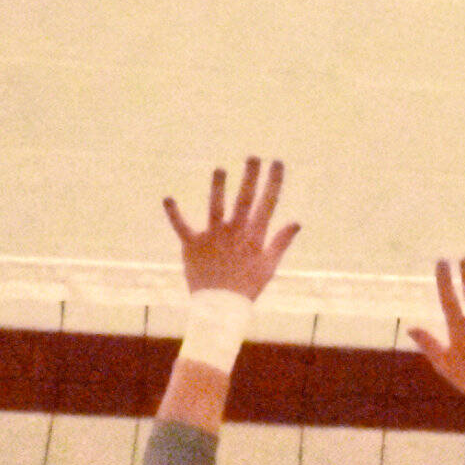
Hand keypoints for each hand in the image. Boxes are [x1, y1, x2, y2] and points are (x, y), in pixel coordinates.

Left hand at [163, 157, 299, 299]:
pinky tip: (168, 198)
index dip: (273, 182)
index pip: (267, 204)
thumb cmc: (248, 287)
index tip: (277, 163)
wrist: (221, 308)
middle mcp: (235, 233)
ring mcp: (214, 237)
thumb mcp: (269, 265)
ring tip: (220, 169)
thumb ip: (281, 241)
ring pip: (216, 207)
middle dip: (250, 177)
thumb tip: (296, 222)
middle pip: (244, 200)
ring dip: (218, 187)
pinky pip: (182, 226)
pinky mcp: (193, 244)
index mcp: (254, 237)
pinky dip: (174, 213)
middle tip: (253, 157)